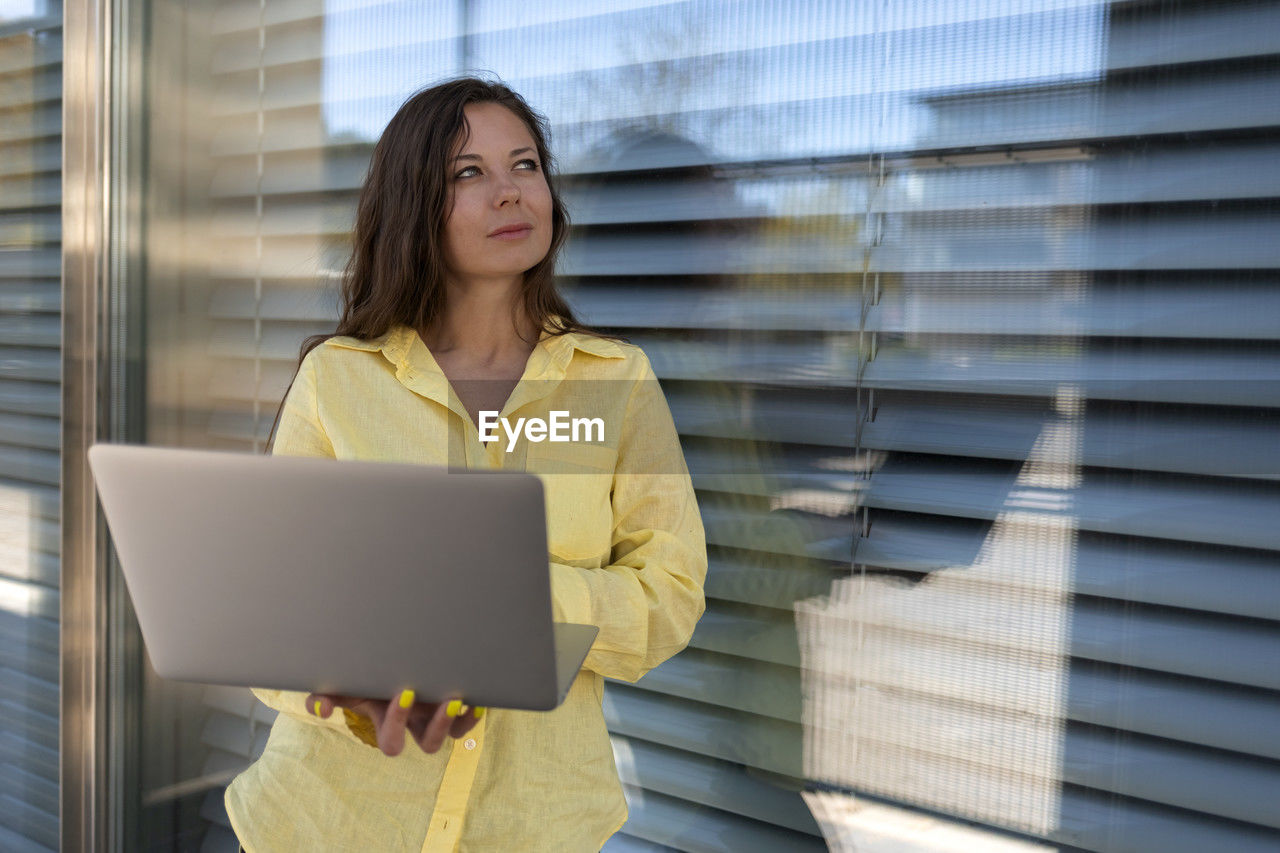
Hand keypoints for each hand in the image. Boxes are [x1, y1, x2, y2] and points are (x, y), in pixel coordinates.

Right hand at [306, 689, 484, 756]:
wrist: (386, 656)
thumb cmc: (365, 673)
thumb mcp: (345, 683)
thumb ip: (326, 696)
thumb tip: (322, 710)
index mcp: (388, 723)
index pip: (392, 741)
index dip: (398, 724)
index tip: (403, 691)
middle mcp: (415, 724)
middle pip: (428, 745)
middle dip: (436, 726)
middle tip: (445, 700)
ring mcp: (434, 717)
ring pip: (451, 736)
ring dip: (457, 722)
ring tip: (460, 700)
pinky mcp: (452, 706)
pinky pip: (467, 720)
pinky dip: (474, 712)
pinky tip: (478, 697)